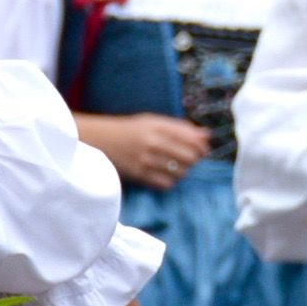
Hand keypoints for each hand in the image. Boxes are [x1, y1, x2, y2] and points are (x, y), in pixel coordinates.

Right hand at [76, 112, 210, 189]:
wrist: (99, 140)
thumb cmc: (130, 130)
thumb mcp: (154, 121)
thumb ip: (181, 128)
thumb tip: (207, 135)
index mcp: (158, 126)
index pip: (192, 139)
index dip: (202, 147)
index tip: (203, 150)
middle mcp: (153, 142)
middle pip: (189, 157)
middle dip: (195, 160)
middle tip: (190, 160)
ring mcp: (145, 160)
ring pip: (180, 172)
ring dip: (184, 171)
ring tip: (177, 167)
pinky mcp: (139, 175)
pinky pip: (166, 184)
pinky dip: (171, 181)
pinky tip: (166, 175)